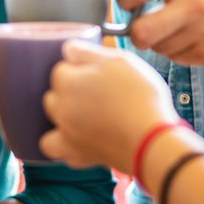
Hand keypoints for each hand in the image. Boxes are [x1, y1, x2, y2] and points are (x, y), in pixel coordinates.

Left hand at [39, 40, 177, 172]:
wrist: (151, 140)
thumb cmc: (140, 97)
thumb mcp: (120, 61)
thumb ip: (88, 52)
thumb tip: (68, 48)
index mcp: (68, 82)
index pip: (61, 68)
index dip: (80, 69)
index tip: (98, 73)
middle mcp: (61, 107)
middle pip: (54, 93)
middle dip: (69, 91)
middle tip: (97, 93)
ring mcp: (66, 132)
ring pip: (52, 118)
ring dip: (63, 114)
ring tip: (86, 114)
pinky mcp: (76, 155)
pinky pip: (56, 147)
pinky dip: (63, 142)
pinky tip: (78, 137)